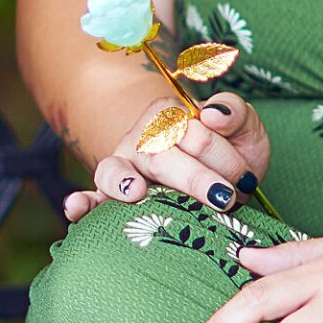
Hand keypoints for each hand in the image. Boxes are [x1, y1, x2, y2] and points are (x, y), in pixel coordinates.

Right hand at [63, 92, 272, 225]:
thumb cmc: (229, 153)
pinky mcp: (110, 197)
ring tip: (136, 192)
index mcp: (169, 115)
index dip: (224, 159)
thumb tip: (212, 114)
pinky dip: (81, 203)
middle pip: (160, 157)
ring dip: (124, 182)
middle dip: (195, 180)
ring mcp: (122, 168)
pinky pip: (91, 197)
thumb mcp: (244, 129)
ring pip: (115, 171)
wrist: (217, 179)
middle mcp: (140, 138)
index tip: (245, 180)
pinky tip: (76, 209)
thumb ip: (235, 113)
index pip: (193, 134)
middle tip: (225, 199)